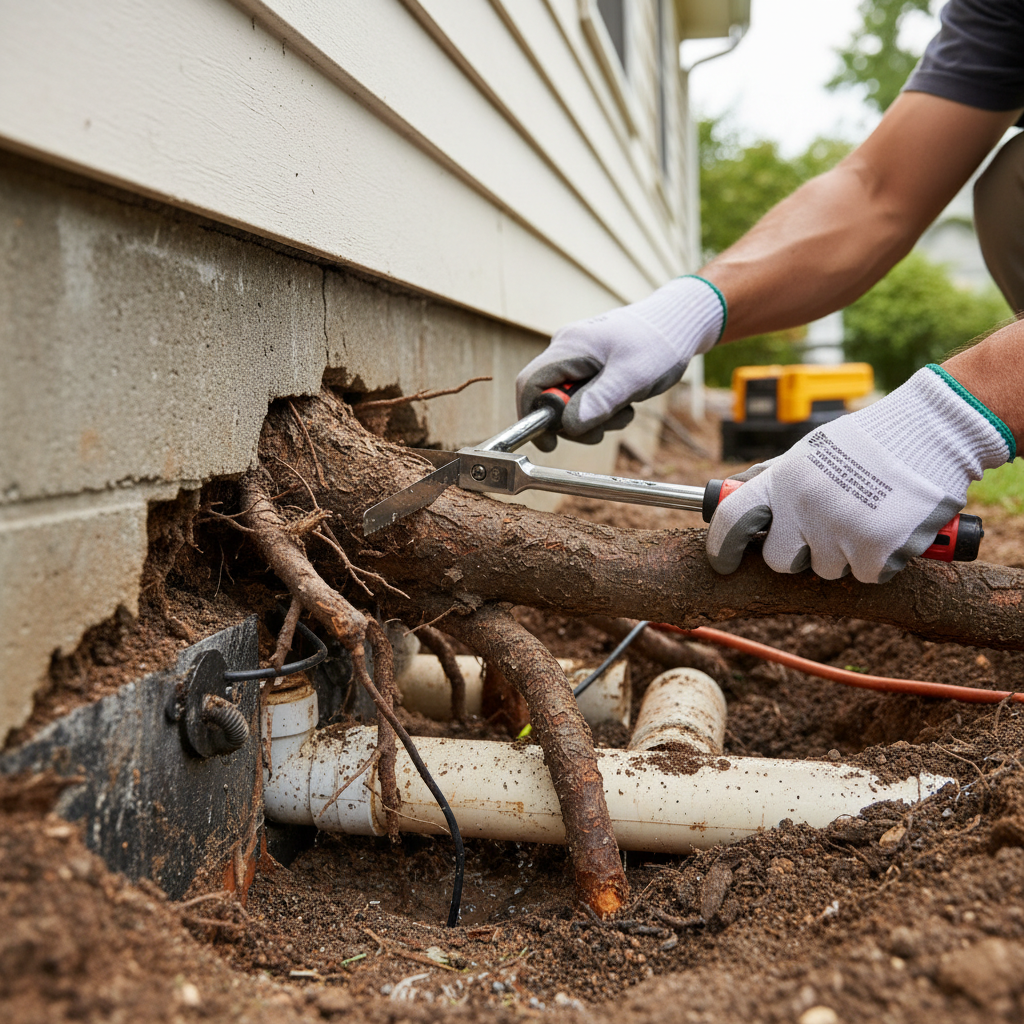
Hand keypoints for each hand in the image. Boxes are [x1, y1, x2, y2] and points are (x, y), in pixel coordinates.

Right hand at [516, 276, 724, 450]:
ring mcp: (580, 359)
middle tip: (603, 428)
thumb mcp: (632, 376)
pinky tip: (626, 403)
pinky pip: (586, 397)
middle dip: (574, 421)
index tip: (550, 443)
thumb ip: (600, 400)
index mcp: (569, 347)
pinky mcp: (592, 367)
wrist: (681, 323)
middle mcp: (567, 350)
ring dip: (594, 417)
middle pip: (548, 398)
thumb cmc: (659, 343)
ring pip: (569, 402)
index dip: (531, 416)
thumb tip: (568, 425)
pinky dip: (603, 409)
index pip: (529, 383)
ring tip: (625, 410)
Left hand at [706, 366, 1013, 583]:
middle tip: (824, 529)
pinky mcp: (876, 553)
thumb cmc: (867, 444)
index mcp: (783, 480)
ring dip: (844, 552)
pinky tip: (890, 526)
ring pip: (826, 569)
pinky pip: (865, 574)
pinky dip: (879, 559)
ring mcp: (840, 532)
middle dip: (797, 553)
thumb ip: (773, 479)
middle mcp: (805, 507)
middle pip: (779, 560)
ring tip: (867, 514)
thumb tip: (731, 491)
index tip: (721, 562)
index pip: (732, 519)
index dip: (721, 547)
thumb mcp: (809, 452)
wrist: (931, 434)